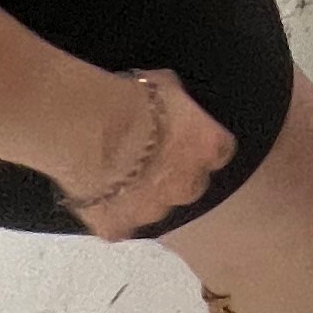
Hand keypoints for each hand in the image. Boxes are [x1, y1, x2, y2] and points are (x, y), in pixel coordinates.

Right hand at [54, 68, 234, 238]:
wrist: (92, 132)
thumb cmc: (133, 100)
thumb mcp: (165, 85)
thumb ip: (176, 104)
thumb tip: (171, 104)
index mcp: (208, 148)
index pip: (219, 151)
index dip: (201, 146)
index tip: (186, 138)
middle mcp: (188, 185)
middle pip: (191, 185)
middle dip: (175, 176)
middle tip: (150, 159)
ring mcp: (153, 212)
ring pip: (154, 209)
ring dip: (142, 196)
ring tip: (117, 175)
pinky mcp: (119, 227)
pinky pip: (119, 225)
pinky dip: (111, 214)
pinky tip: (96, 197)